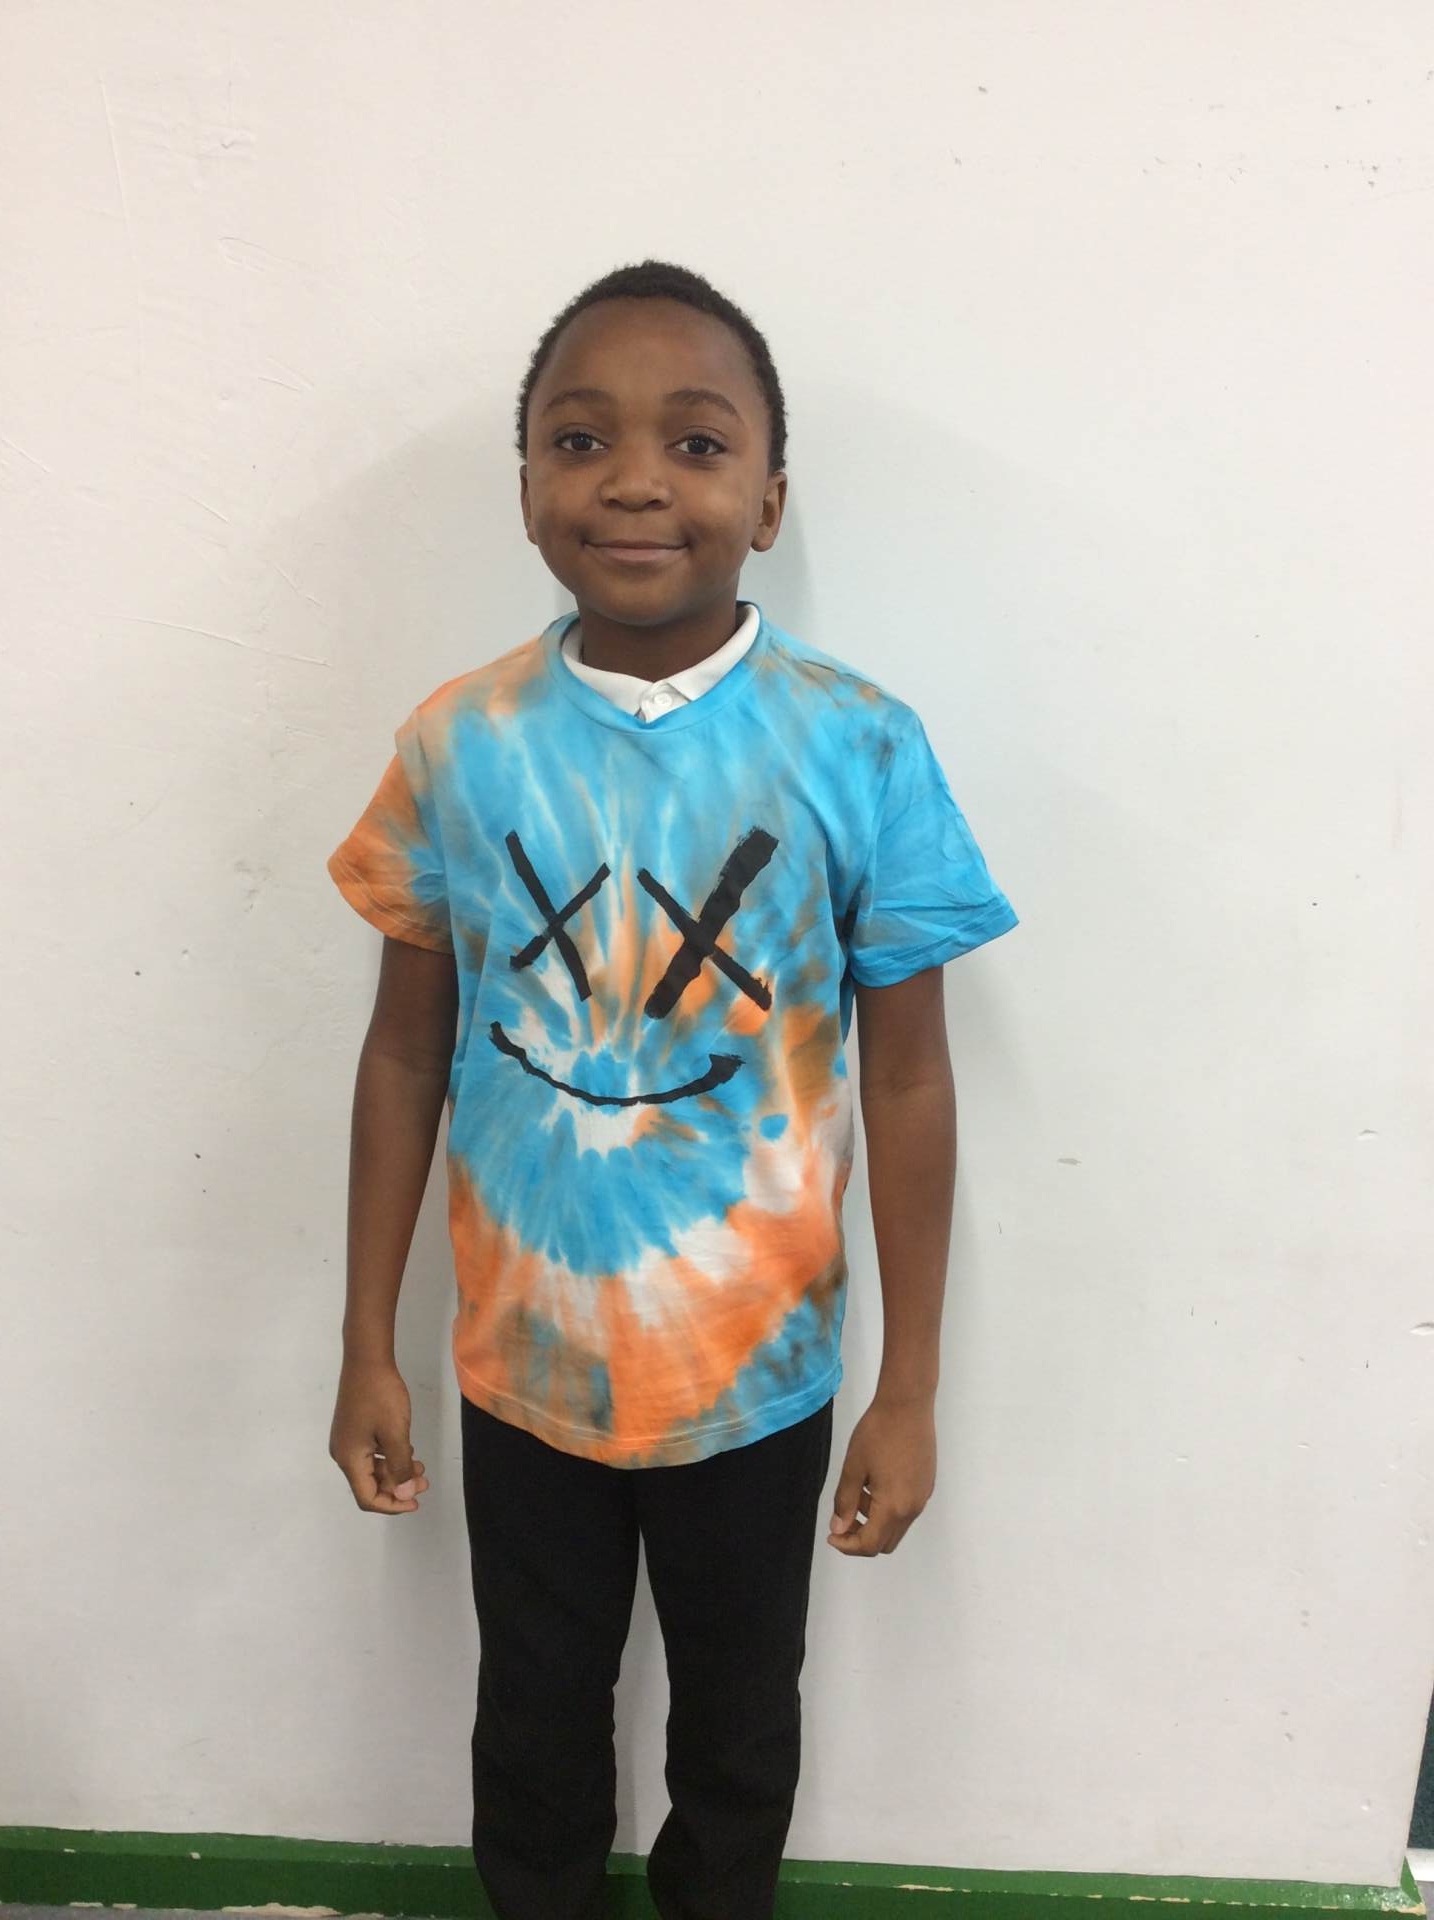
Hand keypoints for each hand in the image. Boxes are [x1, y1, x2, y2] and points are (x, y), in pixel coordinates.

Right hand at [329, 1358, 430, 1514]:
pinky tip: (408, 1452)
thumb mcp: (395, 1433)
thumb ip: (400, 1467)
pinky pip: (371, 1453)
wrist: (367, 1359)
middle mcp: (343, 1453)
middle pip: (369, 1484)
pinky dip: (389, 1458)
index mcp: (349, 1459)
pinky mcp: (354, 1429)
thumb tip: (404, 1496)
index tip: (415, 1501)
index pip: (367, 1497)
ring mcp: (347, 1440)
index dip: (392, 1505)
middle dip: (398, 1487)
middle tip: (424, 1481)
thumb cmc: (381, 1396)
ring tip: (421, 1467)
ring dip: (396, 1471)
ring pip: (372, 1468)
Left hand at [827, 1391, 935, 1555]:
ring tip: (856, 1494)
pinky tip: (874, 1483)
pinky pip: (906, 1510)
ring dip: (874, 1522)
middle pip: (886, 1542)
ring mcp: (923, 1496)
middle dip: (861, 1538)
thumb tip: (839, 1528)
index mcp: (894, 1507)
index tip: (831, 1534)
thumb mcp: (853, 1467)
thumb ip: (844, 1502)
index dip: (848, 1546)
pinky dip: (887, 1509)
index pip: (870, 1544)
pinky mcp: (927, 1484)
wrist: (908, 1404)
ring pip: (896, 1527)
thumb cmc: (877, 1433)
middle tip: (841, 1520)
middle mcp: (913, 1508)